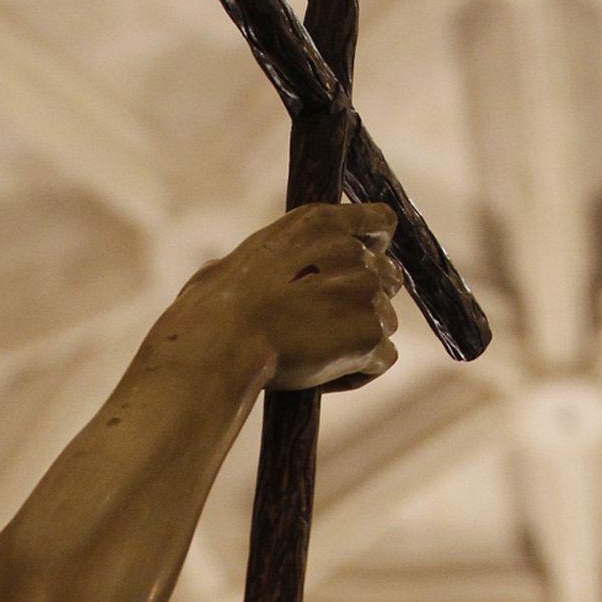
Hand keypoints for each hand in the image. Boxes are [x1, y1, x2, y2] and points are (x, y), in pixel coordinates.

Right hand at [181, 202, 401, 392]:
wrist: (221, 341)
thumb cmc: (213, 308)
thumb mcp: (242, 261)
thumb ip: (274, 260)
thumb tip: (241, 274)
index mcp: (320, 224)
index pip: (380, 223)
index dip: (375, 247)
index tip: (359, 269)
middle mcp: (352, 252)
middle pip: (388, 277)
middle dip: (363, 301)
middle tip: (324, 328)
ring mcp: (366, 293)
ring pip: (385, 321)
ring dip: (358, 340)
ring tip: (314, 358)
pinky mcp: (370, 335)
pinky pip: (383, 358)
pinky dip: (359, 371)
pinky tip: (324, 378)